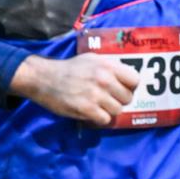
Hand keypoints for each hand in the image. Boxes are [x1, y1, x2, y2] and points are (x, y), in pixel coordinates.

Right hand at [11, 53, 139, 126]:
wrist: (44, 79)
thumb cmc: (68, 68)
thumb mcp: (91, 59)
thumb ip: (109, 67)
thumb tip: (124, 78)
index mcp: (108, 66)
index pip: (135, 80)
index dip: (130, 87)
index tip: (122, 89)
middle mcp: (104, 80)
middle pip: (127, 98)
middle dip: (119, 100)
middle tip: (108, 100)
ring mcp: (95, 95)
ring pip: (117, 110)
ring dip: (109, 110)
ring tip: (99, 107)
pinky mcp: (86, 109)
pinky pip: (105, 119)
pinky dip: (99, 119)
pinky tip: (91, 113)